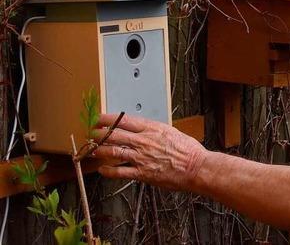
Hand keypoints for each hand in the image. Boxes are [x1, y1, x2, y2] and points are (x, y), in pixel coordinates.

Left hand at [92, 113, 206, 190]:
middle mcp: (143, 141)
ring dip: (99, 150)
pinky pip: (119, 172)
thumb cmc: (188, 150)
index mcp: (151, 128)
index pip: (123, 120)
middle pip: (114, 135)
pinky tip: (102, 170)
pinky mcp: (142, 173)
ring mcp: (141, 157)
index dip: (107, 119)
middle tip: (91, 134)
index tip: (98, 119)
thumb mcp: (171, 132)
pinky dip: (108, 171)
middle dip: (99, 134)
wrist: (196, 167)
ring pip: (112, 152)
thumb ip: (155, 131)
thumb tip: (145, 130)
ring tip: (91, 150)